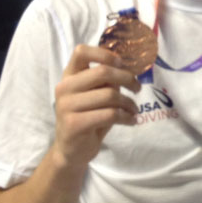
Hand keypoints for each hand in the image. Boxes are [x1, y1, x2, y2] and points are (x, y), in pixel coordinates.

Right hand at [52, 44, 140, 167]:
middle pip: (103, 72)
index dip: (105, 54)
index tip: (121, 63)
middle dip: (127, 78)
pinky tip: (131, 120)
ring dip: (129, 103)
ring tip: (134, 109)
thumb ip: (105, 80)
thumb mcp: (95, 95)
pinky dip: (126, 117)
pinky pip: (109, 114)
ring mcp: (66, 106)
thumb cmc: (88, 117)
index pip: (81, 52)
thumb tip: (129, 67)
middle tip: (137, 88)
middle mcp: (64, 88)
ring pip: (109, 95)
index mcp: (69, 76)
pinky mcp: (74, 124)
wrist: (72, 150)